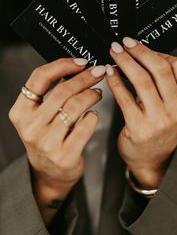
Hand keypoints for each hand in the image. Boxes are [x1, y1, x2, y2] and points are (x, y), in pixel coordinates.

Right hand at [9, 58, 105, 223]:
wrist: (50, 172)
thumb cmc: (47, 136)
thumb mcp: (40, 115)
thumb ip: (51, 93)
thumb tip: (77, 67)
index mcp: (21, 111)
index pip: (39, 78)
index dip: (62, 65)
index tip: (81, 62)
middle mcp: (30, 127)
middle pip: (61, 91)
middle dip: (84, 78)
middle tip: (98, 72)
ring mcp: (46, 143)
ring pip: (74, 107)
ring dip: (91, 94)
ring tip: (98, 92)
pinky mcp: (64, 156)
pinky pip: (85, 128)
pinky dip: (93, 116)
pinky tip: (95, 113)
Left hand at [106, 38, 176, 189]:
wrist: (151, 157)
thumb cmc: (159, 124)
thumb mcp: (171, 103)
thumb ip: (164, 81)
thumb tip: (141, 51)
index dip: (161, 52)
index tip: (143, 47)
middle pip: (160, 70)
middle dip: (139, 51)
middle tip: (124, 42)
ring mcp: (160, 120)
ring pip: (142, 80)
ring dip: (125, 62)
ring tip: (114, 52)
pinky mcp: (139, 128)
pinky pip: (125, 98)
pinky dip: (115, 81)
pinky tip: (108, 72)